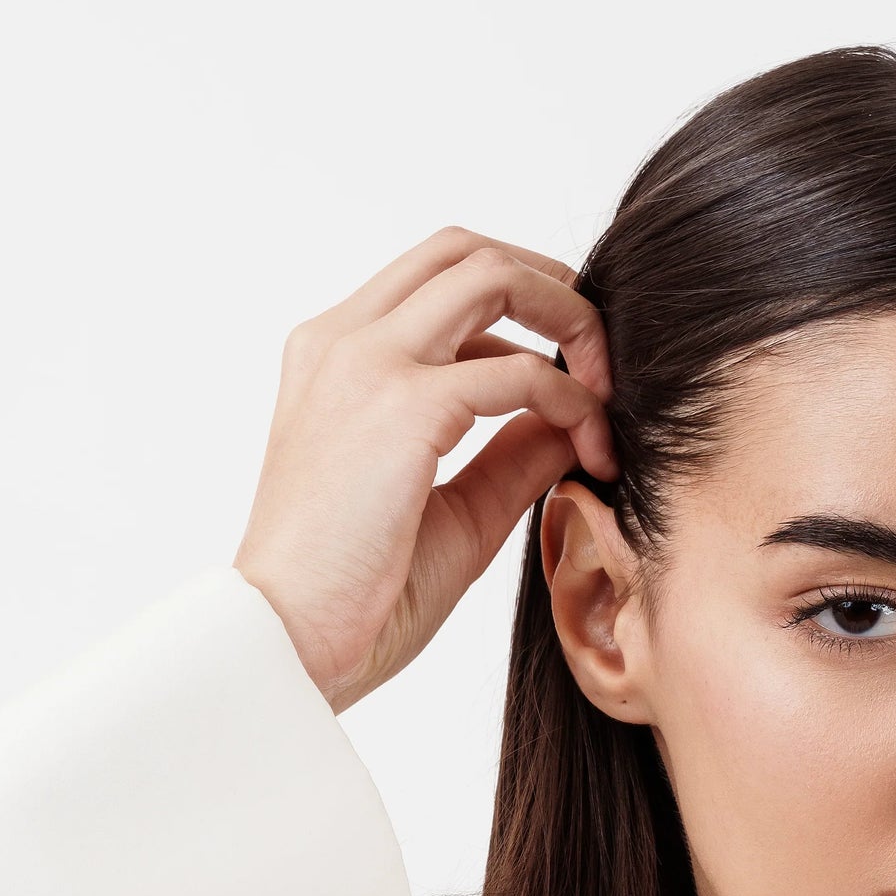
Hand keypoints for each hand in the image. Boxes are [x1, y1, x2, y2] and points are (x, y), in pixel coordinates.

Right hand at [234, 228, 615, 710]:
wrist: (289, 644)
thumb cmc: (354, 598)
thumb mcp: (452, 510)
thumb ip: (508, 453)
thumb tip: (572, 418)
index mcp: (336, 358)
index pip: (436, 279)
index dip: (517, 301)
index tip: (569, 367)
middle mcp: (343, 341)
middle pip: (467, 252)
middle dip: (552, 289)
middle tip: (601, 361)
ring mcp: (367, 362)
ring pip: (493, 275)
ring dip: (570, 323)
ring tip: (606, 397)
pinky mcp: (401, 404)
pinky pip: (520, 371)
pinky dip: (572, 401)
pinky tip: (591, 452)